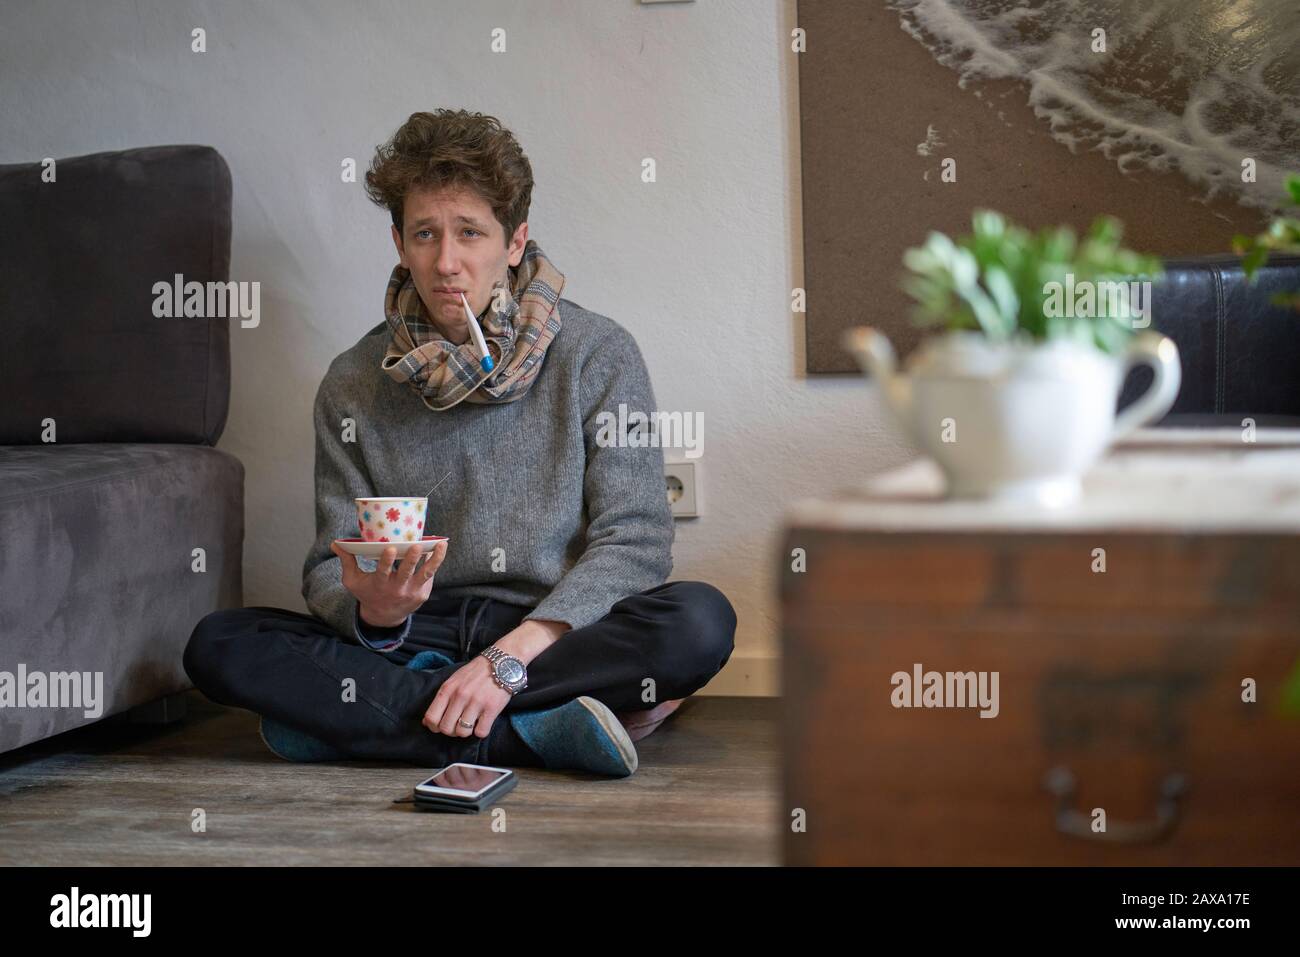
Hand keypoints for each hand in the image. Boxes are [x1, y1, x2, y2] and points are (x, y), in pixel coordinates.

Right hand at [331, 539, 447, 626]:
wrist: (384, 617)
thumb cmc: (368, 593)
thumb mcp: (353, 581)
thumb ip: (347, 562)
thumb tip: (335, 543)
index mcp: (379, 585)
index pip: (383, 572)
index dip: (386, 561)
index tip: (390, 549)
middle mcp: (397, 589)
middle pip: (406, 573)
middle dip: (412, 559)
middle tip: (416, 545)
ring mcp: (412, 592)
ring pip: (426, 574)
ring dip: (435, 559)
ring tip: (442, 544)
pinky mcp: (423, 593)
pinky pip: (429, 577)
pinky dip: (434, 563)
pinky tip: (439, 548)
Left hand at [421, 621, 566, 739]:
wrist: (503, 661)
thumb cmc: (478, 671)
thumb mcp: (455, 679)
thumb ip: (443, 698)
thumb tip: (429, 720)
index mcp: (448, 689)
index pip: (431, 718)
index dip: (435, 727)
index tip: (441, 726)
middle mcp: (460, 696)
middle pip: (446, 728)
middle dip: (451, 731)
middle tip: (459, 725)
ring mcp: (476, 702)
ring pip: (462, 732)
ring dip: (467, 731)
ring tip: (472, 722)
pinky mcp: (491, 708)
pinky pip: (481, 732)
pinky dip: (481, 730)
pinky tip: (484, 722)